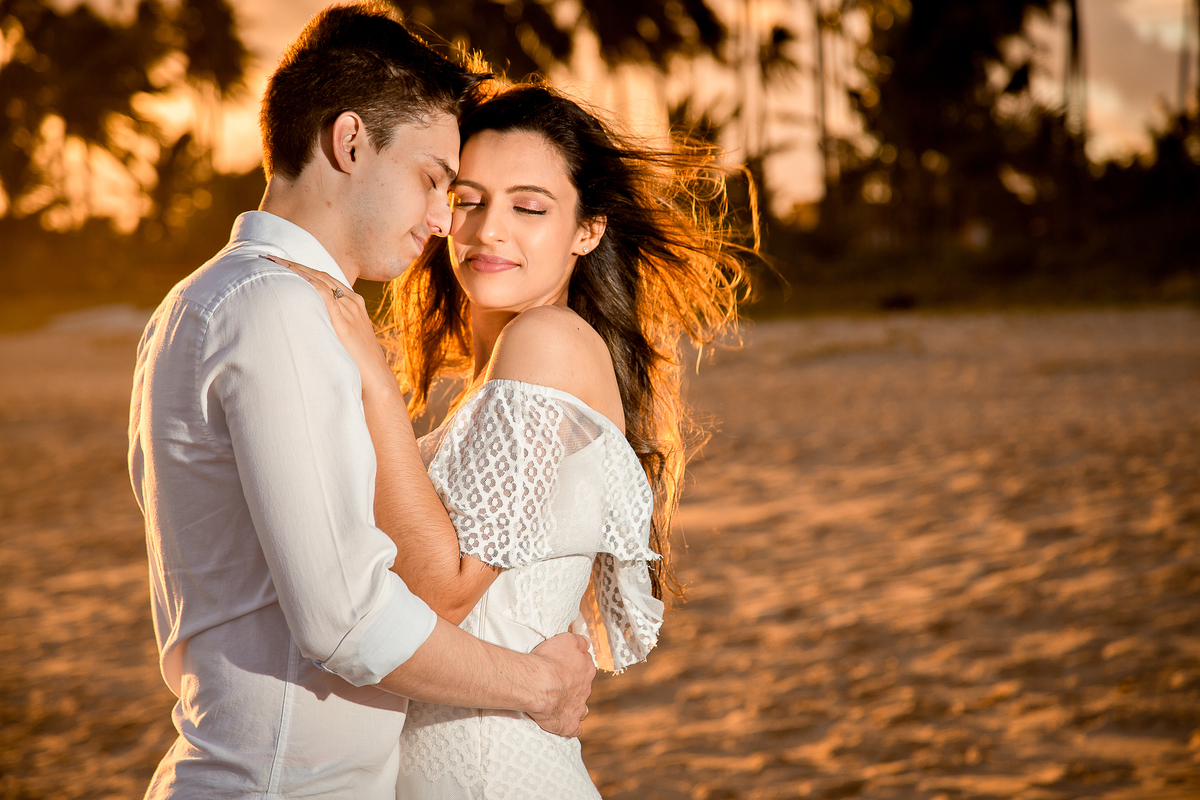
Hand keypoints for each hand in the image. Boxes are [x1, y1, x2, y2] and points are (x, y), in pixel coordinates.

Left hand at [259, 254, 397, 398]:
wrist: (375, 377)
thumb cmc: (358, 362)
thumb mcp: (345, 337)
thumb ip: (330, 326)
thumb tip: (308, 326)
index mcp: (354, 302)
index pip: (325, 278)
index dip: (303, 269)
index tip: (283, 263)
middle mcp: (352, 301)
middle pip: (320, 275)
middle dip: (295, 265)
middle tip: (272, 257)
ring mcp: (350, 309)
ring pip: (319, 280)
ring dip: (296, 269)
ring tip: (275, 262)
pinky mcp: (344, 320)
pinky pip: (324, 295)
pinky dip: (309, 283)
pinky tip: (294, 276)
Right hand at [526, 632, 595, 736]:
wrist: (537, 684)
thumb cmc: (548, 660)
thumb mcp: (566, 639)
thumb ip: (579, 641)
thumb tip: (586, 643)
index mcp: (586, 669)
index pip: (586, 666)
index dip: (574, 666)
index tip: (564, 666)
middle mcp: (585, 689)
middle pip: (582, 686)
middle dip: (573, 685)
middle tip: (556, 683)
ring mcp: (578, 707)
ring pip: (580, 706)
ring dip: (573, 705)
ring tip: (559, 703)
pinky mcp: (569, 723)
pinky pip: (574, 727)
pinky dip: (570, 726)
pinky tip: (564, 723)